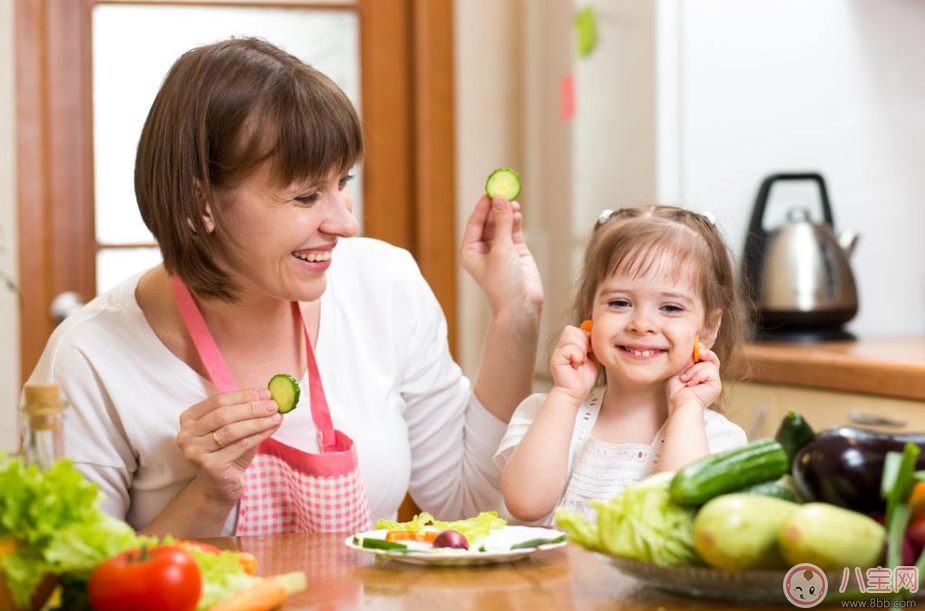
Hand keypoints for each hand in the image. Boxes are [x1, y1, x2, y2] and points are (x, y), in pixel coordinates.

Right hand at [176, 389, 282, 504]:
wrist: (220, 485)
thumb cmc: (228, 452)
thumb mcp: (233, 428)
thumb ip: (244, 412)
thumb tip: (268, 397)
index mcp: (189, 418)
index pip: (218, 400)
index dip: (243, 395)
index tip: (266, 393)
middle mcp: (186, 434)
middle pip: (223, 415)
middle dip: (252, 408)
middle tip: (273, 405)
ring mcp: (195, 452)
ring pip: (231, 430)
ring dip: (257, 421)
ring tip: (277, 416)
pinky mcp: (210, 466)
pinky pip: (239, 446)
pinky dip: (259, 435)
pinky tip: (272, 429)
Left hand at [459, 195, 542, 317]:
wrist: (520, 306)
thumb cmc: (503, 284)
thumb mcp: (501, 250)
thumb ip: (501, 224)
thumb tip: (501, 200)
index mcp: (470, 250)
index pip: (474, 222)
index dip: (483, 206)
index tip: (491, 191)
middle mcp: (483, 248)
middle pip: (488, 220)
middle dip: (496, 207)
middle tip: (504, 191)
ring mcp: (500, 248)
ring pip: (502, 223)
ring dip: (507, 212)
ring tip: (514, 203)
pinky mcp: (516, 250)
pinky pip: (513, 230)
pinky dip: (515, 220)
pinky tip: (518, 212)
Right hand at [550, 325, 597, 403]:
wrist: (575, 393)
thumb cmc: (583, 378)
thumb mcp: (592, 357)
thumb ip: (592, 345)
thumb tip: (593, 333)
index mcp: (568, 344)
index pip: (575, 329)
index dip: (585, 337)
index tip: (589, 351)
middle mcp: (560, 346)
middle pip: (572, 330)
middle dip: (583, 342)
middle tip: (585, 356)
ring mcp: (557, 352)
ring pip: (571, 336)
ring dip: (581, 349)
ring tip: (581, 361)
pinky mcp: (556, 359)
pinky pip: (569, 349)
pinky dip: (577, 356)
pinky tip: (577, 365)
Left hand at [666, 343, 721, 415]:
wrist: (679, 403)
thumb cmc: (676, 391)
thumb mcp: (679, 370)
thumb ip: (687, 360)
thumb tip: (695, 347)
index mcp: (700, 373)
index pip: (705, 358)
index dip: (701, 350)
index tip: (695, 345)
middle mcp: (709, 377)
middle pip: (712, 358)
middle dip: (705, 352)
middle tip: (698, 351)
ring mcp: (713, 381)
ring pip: (708, 363)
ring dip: (693, 370)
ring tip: (684, 380)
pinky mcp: (716, 384)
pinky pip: (709, 370)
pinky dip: (697, 375)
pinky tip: (691, 384)